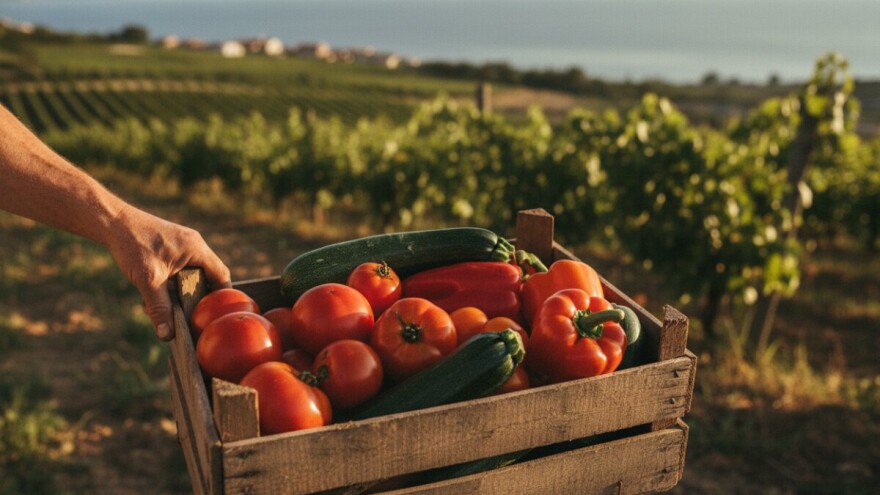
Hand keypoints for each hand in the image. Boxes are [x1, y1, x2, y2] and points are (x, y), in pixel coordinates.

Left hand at [106, 204, 230, 340]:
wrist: (112, 222)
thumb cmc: (132, 244)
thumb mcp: (148, 280)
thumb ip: (159, 307)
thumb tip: (167, 335)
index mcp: (196, 249)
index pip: (221, 275)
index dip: (222, 296)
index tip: (216, 315)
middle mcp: (194, 245)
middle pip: (207, 277)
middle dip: (196, 298)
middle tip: (187, 315)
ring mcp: (183, 245)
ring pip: (191, 275)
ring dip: (179, 292)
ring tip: (164, 306)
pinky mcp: (171, 247)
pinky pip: (180, 269)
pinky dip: (170, 284)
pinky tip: (153, 294)